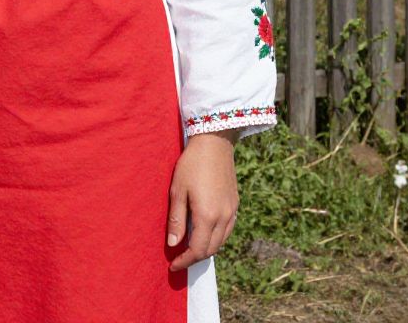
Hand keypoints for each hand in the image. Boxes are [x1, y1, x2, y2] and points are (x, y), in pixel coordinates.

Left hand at [166, 129, 239, 270]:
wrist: (215, 143)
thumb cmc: (191, 164)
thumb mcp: (177, 190)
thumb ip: (176, 219)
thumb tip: (172, 245)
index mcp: (207, 215)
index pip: (197, 250)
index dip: (184, 261)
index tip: (172, 265)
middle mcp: (223, 217)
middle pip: (210, 250)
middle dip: (194, 258)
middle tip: (179, 258)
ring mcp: (232, 211)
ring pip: (221, 242)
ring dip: (206, 249)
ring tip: (189, 247)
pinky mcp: (235, 204)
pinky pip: (227, 231)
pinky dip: (216, 238)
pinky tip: (204, 232)